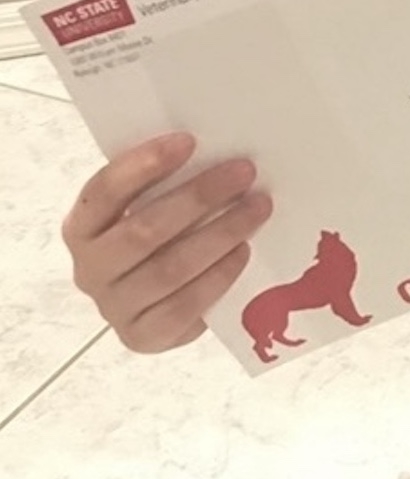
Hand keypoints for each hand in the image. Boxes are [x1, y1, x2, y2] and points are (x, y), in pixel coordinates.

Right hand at [61, 132, 272, 352]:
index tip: (189, 141)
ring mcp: (114, 307)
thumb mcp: (150, 208)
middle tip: (244, 172)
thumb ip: (165, 184)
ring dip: (221, 233)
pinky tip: (244, 251)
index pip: (103, 192)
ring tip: (259, 207)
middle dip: (199, 197)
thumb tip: (216, 146)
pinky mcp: (142, 337)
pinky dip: (219, 276)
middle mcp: (89, 269)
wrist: (156, 305)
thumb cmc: (159, 240)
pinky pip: (184, 306)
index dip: (143, 165)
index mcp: (81, 227)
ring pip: (170, 269)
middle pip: (144, 231)